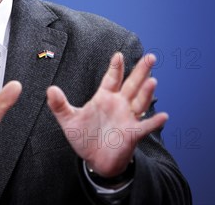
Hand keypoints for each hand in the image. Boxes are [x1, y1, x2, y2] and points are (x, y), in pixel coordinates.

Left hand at [47, 52, 167, 176]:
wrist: (94, 160)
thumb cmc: (84, 137)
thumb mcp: (68, 120)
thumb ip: (59, 105)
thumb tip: (50, 89)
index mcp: (104, 97)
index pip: (112, 79)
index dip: (115, 67)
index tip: (118, 55)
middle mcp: (119, 104)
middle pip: (132, 84)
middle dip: (141, 71)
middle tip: (150, 57)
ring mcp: (128, 118)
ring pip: (140, 102)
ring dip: (146, 92)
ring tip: (152, 80)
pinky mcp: (132, 134)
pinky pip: (145, 127)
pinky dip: (154, 122)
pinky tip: (163, 116)